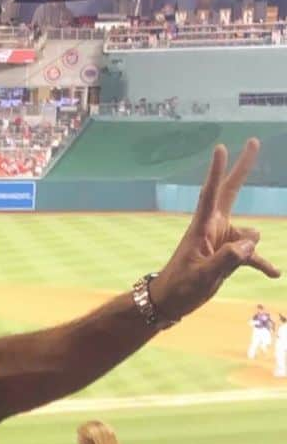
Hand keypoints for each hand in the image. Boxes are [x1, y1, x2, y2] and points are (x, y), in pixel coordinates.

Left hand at [152, 139, 279, 322]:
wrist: (170, 302)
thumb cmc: (180, 287)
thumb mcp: (203, 275)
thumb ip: (227, 259)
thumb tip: (252, 241)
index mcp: (202, 227)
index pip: (210, 193)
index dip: (216, 171)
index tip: (221, 148)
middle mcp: (213, 228)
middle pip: (230, 192)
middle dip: (242, 169)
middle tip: (254, 141)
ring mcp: (222, 239)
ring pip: (249, 234)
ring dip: (249, 251)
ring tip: (222, 270)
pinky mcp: (228, 253)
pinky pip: (250, 254)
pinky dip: (261, 263)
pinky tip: (273, 274)